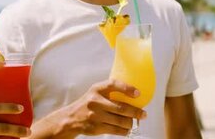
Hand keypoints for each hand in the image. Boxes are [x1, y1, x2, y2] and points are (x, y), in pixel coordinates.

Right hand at [31, 79, 146, 137]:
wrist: (71, 118)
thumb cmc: (89, 102)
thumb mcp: (96, 92)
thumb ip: (110, 90)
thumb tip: (134, 93)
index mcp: (97, 89)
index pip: (113, 84)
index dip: (127, 88)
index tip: (138, 93)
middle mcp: (95, 101)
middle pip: (121, 108)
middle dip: (136, 112)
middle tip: (143, 114)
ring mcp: (95, 116)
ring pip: (120, 121)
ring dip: (131, 123)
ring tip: (134, 122)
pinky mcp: (96, 128)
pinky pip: (115, 130)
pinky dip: (124, 131)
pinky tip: (127, 129)